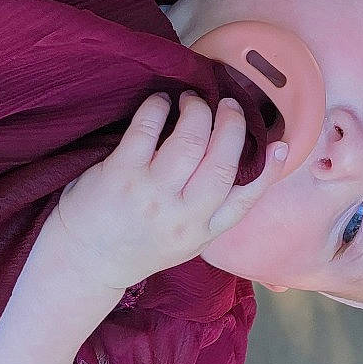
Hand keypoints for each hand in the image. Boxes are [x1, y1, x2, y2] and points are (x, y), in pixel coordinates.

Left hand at [52, 93, 283, 289]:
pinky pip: (148, 128)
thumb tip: (246, 170)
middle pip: (222, 161)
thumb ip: (212, 210)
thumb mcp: (185, 241)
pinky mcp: (121, 175)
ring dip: (197, 110)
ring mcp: (151, 194)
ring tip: (192, 101)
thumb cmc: (136, 244)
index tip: (279, 144)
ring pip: (191, 139)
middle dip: (231, 124)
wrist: (84, 262)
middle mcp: (182, 216)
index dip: (268, 169)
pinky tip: (160, 103)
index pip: (245, 199)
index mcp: (202, 233)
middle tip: (226, 105)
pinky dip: (159, 107)